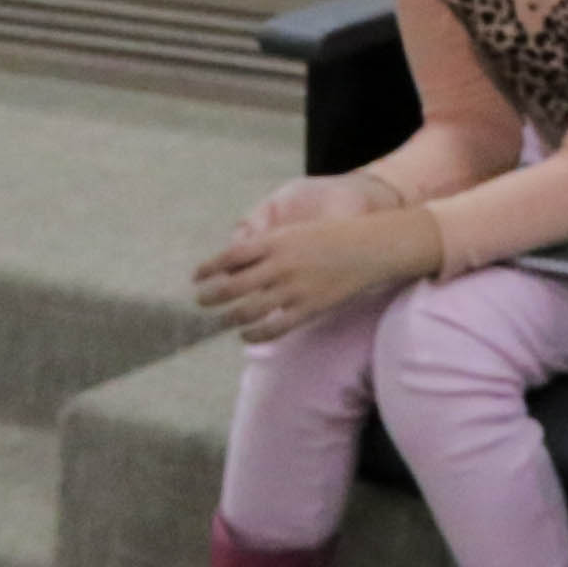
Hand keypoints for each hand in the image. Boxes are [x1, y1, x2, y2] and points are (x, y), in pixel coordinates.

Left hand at [190, 202, 432, 343]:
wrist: (370, 248)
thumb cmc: (333, 236)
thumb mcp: (296, 231)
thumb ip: (267, 246)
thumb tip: (236, 262)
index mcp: (276, 241)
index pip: (231, 256)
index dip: (209, 268)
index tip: (196, 276)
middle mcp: (280, 265)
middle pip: (232, 286)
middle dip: (211, 296)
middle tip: (201, 301)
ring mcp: (294, 289)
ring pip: (248, 310)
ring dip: (229, 317)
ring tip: (222, 320)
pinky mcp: (308, 308)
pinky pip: (273, 328)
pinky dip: (254, 335)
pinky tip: (247, 335)